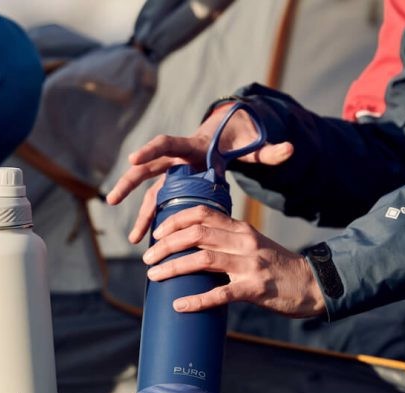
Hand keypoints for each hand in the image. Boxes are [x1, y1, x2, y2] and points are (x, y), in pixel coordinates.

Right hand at [106, 104, 293, 242]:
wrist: (225, 141)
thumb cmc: (237, 145)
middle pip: (148, 170)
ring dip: (138, 213)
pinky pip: (156, 203)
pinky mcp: (172, 186)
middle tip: (112, 199)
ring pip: (149, 192)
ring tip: (133, 239)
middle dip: (129, 184)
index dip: (150, 150)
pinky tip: (142, 239)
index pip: (167, 144)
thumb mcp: (252, 148)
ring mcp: (172, 174)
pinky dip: (149, 220)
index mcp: (192, 147)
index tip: (133, 159)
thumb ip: (269, 150)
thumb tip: (291, 147)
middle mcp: (176, 160)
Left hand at [142, 205, 324, 317]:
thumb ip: (228, 240)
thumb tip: (192, 244)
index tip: (157, 233)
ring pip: (203, 260)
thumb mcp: (253, 244)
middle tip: (147, 258)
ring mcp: (250, 265)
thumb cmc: (277, 266)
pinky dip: (196, 300)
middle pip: (196, 235)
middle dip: (166, 245)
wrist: (313, 284)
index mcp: (241, 229)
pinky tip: (179, 305)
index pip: (203, 214)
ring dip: (173, 267)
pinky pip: (220, 294)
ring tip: (154, 276)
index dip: (175, 221)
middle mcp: (244, 242)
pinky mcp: (254, 289)